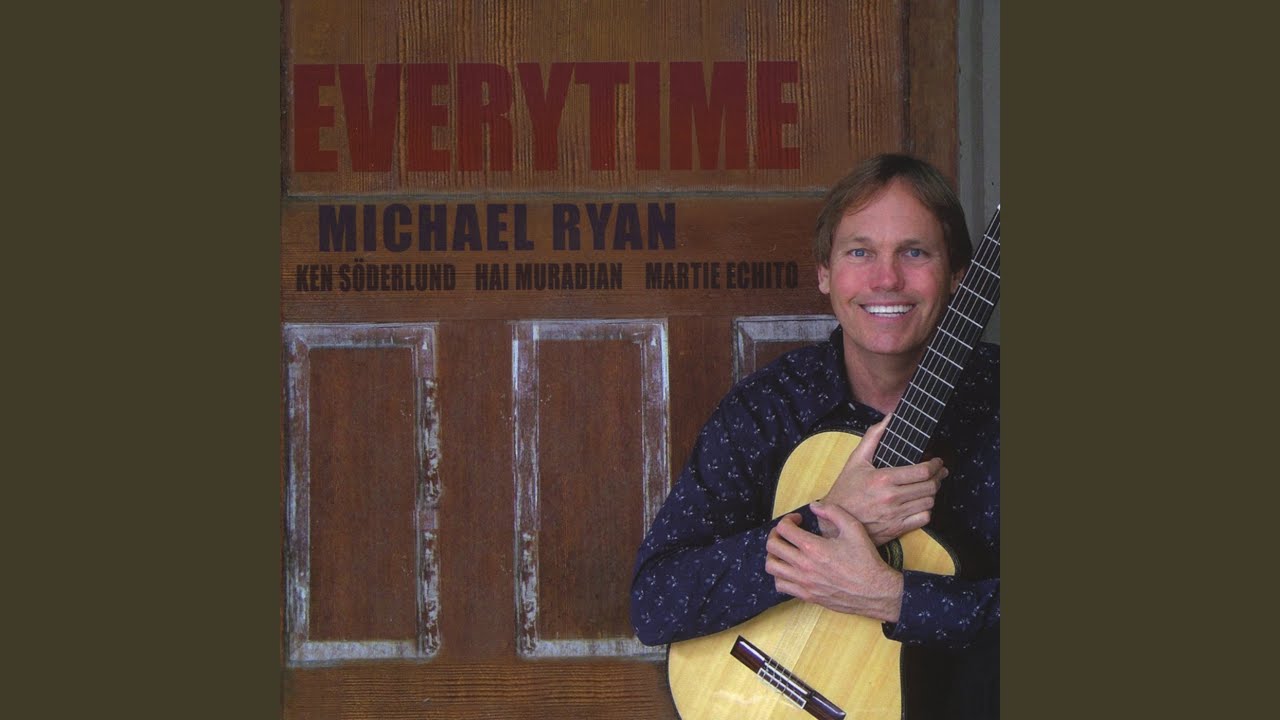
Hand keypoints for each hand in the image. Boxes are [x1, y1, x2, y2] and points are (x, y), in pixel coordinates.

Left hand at [765, 502, 902, 622]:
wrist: (875, 591)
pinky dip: (780, 575)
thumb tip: (814, 506)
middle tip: (786, 533)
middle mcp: (804, 566)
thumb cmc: (866, 560)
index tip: (798, 520)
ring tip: (785, 550)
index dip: (788, 520)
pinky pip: (780, 585)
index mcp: (813, 547)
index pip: (784, 529)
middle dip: (776, 534)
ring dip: (774, 555)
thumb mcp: (854, 529)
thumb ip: (833, 512)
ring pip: (772, 567)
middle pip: (772, 547)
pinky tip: (791, 569)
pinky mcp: (807, 595)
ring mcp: (804, 582)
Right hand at [820, 414, 947, 544]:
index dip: (935, 465)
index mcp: (883, 478)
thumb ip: (873, 436)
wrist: (834, 521)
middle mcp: (891, 498)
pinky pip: (923, 519)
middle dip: (938, 477)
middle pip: (930, 487)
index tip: (937, 461)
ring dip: (933, 493)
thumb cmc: (845, 489)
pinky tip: (921, 503)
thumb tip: (890, 417)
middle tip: (939, 472)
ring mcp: (895, 515)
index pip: (922, 471)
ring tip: (931, 486)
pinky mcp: (896, 528)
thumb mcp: (855, 460)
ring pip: (929, 502)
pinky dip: (926, 510)